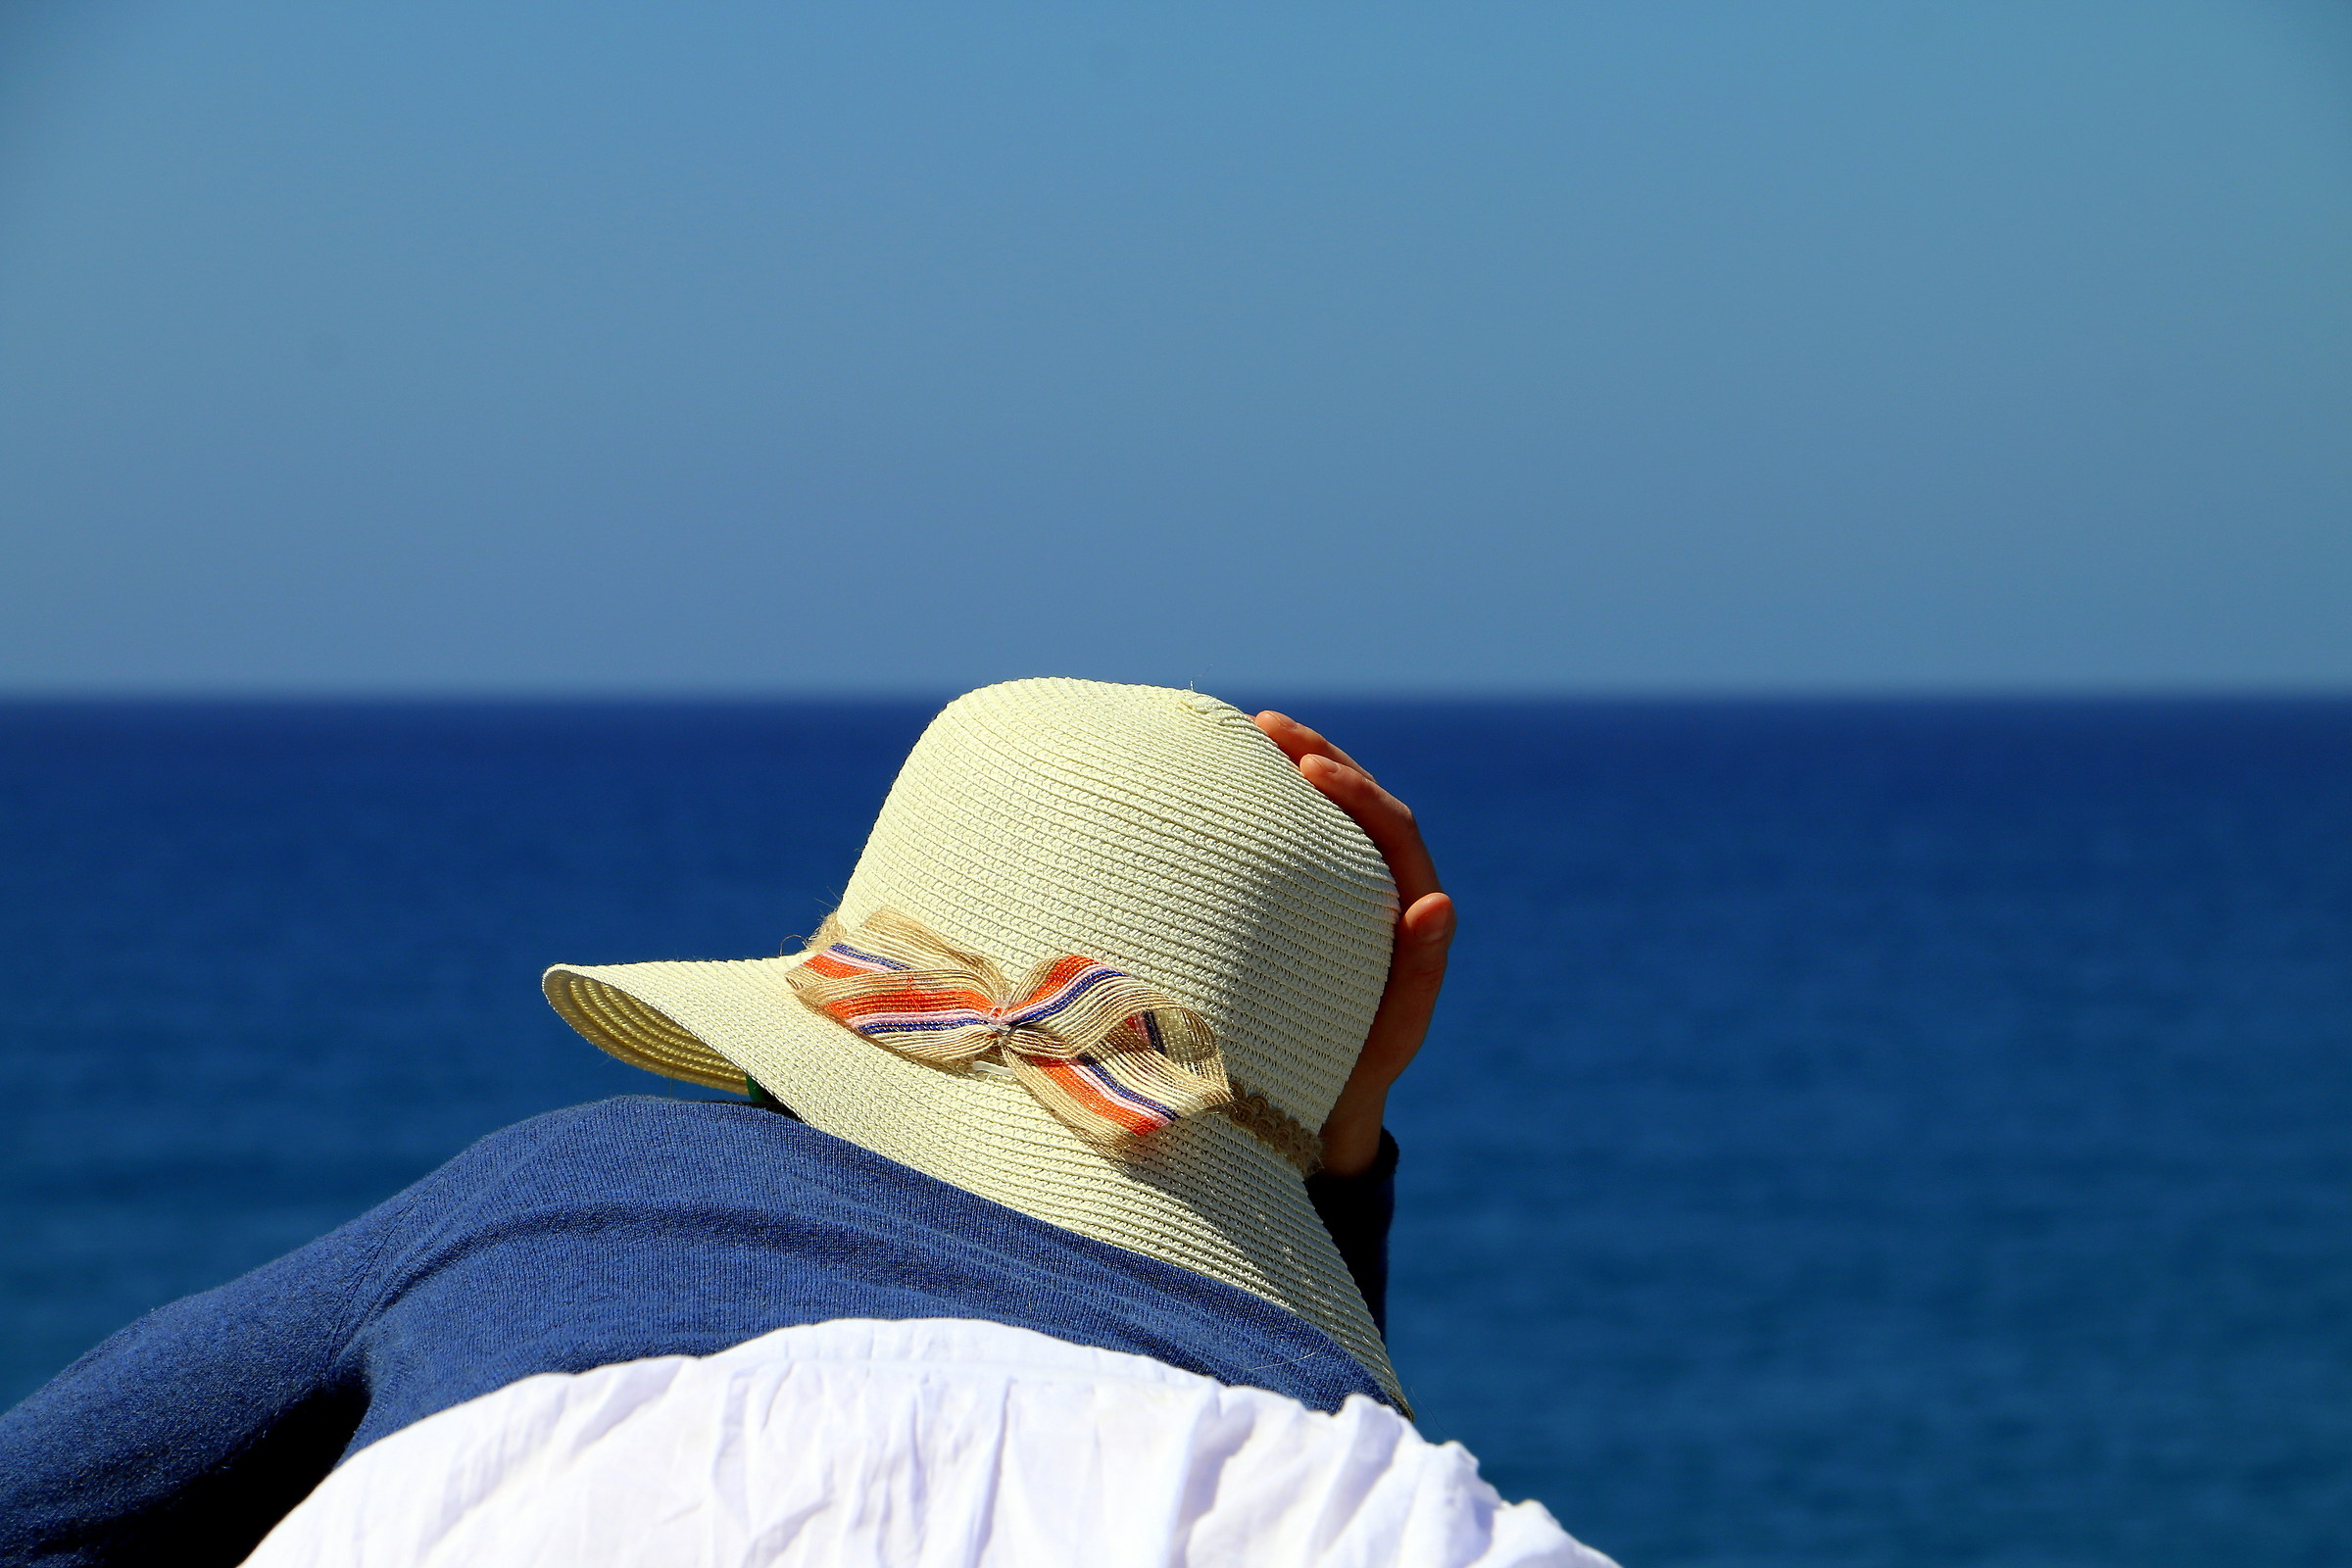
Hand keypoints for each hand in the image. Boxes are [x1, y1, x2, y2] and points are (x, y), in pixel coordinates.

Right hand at [1253, 711, 1453, 1176]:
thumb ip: (1417, 976)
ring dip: (1297, 767)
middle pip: (1365, 806)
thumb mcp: (1391, 1034)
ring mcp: (1345, 896)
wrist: (1322, 1111)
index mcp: (1410, 916)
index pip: (1395, 834)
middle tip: (1267, 724)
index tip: (1307, 765)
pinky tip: (1229, 786)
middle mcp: (1384, 895)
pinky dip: (1272, 807)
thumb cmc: (1355, 1080)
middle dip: (1321, 757)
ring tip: (1248, 732)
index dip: (1356, 794)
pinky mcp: (1309, 904)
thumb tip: (1441, 902)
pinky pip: (1298, 842)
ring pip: (1331, 815)